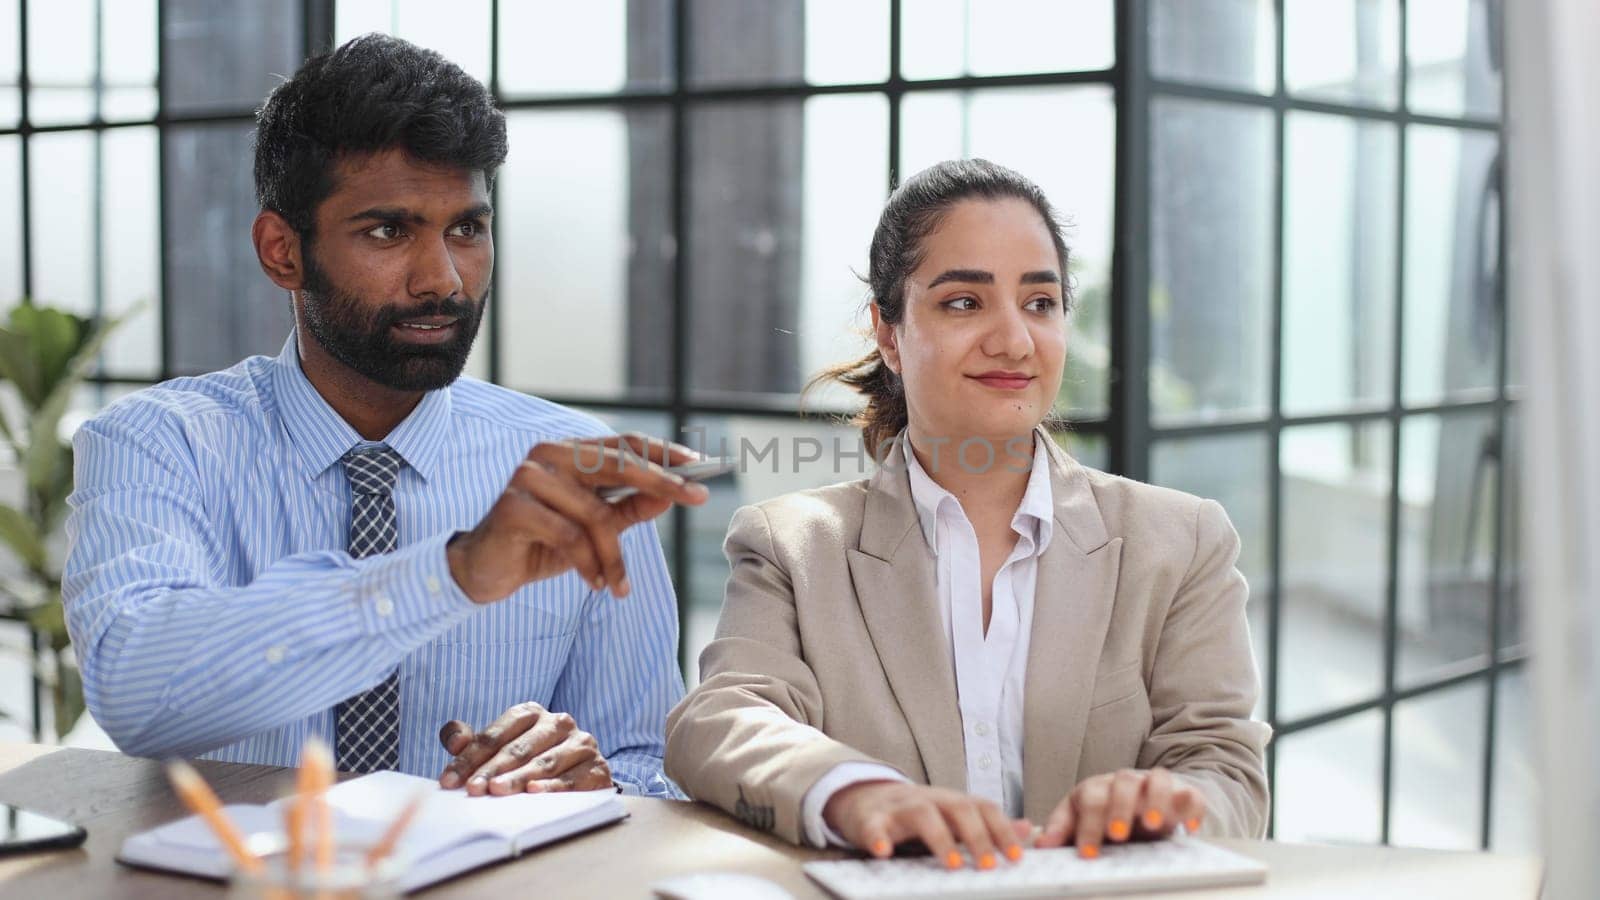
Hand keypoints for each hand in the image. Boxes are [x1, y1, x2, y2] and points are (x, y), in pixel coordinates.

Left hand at [436, 702, 613, 794]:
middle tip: (472, 789)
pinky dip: (552, 786)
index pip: (495, 734)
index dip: (469, 757)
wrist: (580, 775)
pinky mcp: (596, 766)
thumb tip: (453, 739)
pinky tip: (534, 793)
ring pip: (544, 762)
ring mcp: (580, 743)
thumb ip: (473, 742)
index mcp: (531, 713)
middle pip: (518, 748)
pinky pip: (571, 778)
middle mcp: (558, 722)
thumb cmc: (531, 760)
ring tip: (497, 791)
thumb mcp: (500, 747)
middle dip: (492, 770)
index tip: (448, 780)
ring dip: (518, 778)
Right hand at [446, 433, 706, 603]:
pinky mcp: (514, 506)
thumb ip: (629, 508)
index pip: (625, 444)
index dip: (664, 452)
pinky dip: (589, 565)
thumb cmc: (543, 544)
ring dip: (614, 557)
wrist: (485, 570)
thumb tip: (672, 493)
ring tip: (619, 585)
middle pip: (618, 464)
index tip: (702, 465)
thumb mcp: (595, 528)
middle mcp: (550, 455)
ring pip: (596, 515)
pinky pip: (570, 537)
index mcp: (570, 454)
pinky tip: (595, 583)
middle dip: (662, 482)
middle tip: (698, 498)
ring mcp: (529, 477)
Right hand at [822, 781, 1030, 869]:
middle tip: (988, 866)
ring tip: (952, 864)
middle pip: (958, 807)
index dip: (1002, 830)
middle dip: (977, 836)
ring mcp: (899, 807)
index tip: (1017, 858)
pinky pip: (873, 825)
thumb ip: (987, 824)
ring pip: (921, 812)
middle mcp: (929, 799)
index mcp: (952, 802)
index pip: (984, 808)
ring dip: (939, 838)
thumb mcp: (953, 817)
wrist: (864, 798)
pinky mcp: (869, 818)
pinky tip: (884, 852)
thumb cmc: (915, 814)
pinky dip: (878, 837)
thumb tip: (1028, 829)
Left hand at [1035, 767, 1205, 857]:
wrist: (1142, 804)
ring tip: (1152, 824)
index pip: (1089, 799)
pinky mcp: (1182, 794)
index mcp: (1097, 788)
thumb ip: (1063, 830)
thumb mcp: (1080, 820)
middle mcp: (1126, 781)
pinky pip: (1192, 795)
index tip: (1088, 853)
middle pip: (1122, 783)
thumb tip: (1042, 845)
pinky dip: (1192, 808)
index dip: (1087, 826)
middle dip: (1119, 809)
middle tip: (1117, 836)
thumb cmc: (1106, 814)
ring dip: (1156, 800)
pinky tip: (1190, 829)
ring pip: (1158, 779)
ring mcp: (1155, 785)